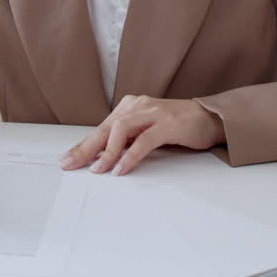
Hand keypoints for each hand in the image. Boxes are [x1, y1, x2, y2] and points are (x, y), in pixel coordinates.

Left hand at [59, 95, 225, 176]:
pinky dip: (130, 156)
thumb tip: (102, 157)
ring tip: (97, 170)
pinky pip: (143, 140)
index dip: (83, 145)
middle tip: (69, 164)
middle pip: (105, 128)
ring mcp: (153, 113)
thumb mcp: (146, 131)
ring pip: (121, 130)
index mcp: (130, 106)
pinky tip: (120, 168)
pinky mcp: (167, 124)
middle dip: (85, 148)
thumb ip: (127, 140)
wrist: (209, 118)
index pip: (101, 128)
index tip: (67, 159)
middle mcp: (138, 106)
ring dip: (107, 152)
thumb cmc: (176, 127)